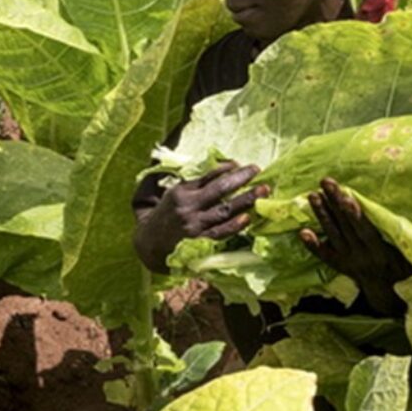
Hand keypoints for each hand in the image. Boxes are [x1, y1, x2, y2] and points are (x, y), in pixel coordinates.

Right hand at [134, 162, 269, 273]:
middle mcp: (187, 207)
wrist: (148, 246)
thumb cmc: (158, 217)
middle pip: (219, 189)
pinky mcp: (199, 243)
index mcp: (179, 192)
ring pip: (225, 210)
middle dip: (241, 178)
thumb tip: (203, 163)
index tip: (239, 163)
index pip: (207, 176)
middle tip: (257, 169)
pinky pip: (220, 232)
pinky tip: (248, 218)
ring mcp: (194, 225)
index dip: (225, 168)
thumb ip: (180, 180)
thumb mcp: (165, 193)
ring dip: (246, 199)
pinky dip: (235, 225)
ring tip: (263, 191)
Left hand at [299, 177, 411, 315]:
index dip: (354, 214)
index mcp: (381, 254)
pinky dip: (313, 245)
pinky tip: (303, 232)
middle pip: (346, 227)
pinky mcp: (342, 266)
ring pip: (334, 236)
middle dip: (335, 203)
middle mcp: (362, 258)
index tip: (346, 196)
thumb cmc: (408, 271)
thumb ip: (404, 239)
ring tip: (312, 196)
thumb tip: (407, 216)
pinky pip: (326, 256)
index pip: (365, 231)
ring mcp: (350, 262)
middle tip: (325, 183)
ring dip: (322, 215)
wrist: (394, 298)